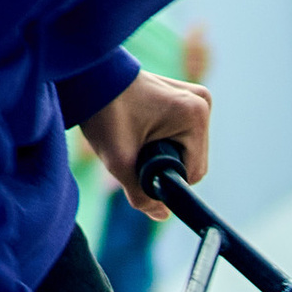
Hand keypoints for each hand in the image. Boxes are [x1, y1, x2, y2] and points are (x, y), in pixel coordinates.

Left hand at [83, 68, 209, 213]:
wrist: (89, 76)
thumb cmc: (104, 112)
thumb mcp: (119, 161)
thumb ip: (142, 195)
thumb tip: (162, 215)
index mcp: (195, 115)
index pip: (193, 172)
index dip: (165, 180)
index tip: (137, 166)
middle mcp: (202, 103)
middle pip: (193, 160)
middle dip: (164, 164)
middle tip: (133, 150)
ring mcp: (197, 97)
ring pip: (188, 148)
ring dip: (165, 153)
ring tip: (136, 136)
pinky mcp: (187, 96)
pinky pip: (184, 133)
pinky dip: (165, 139)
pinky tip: (143, 128)